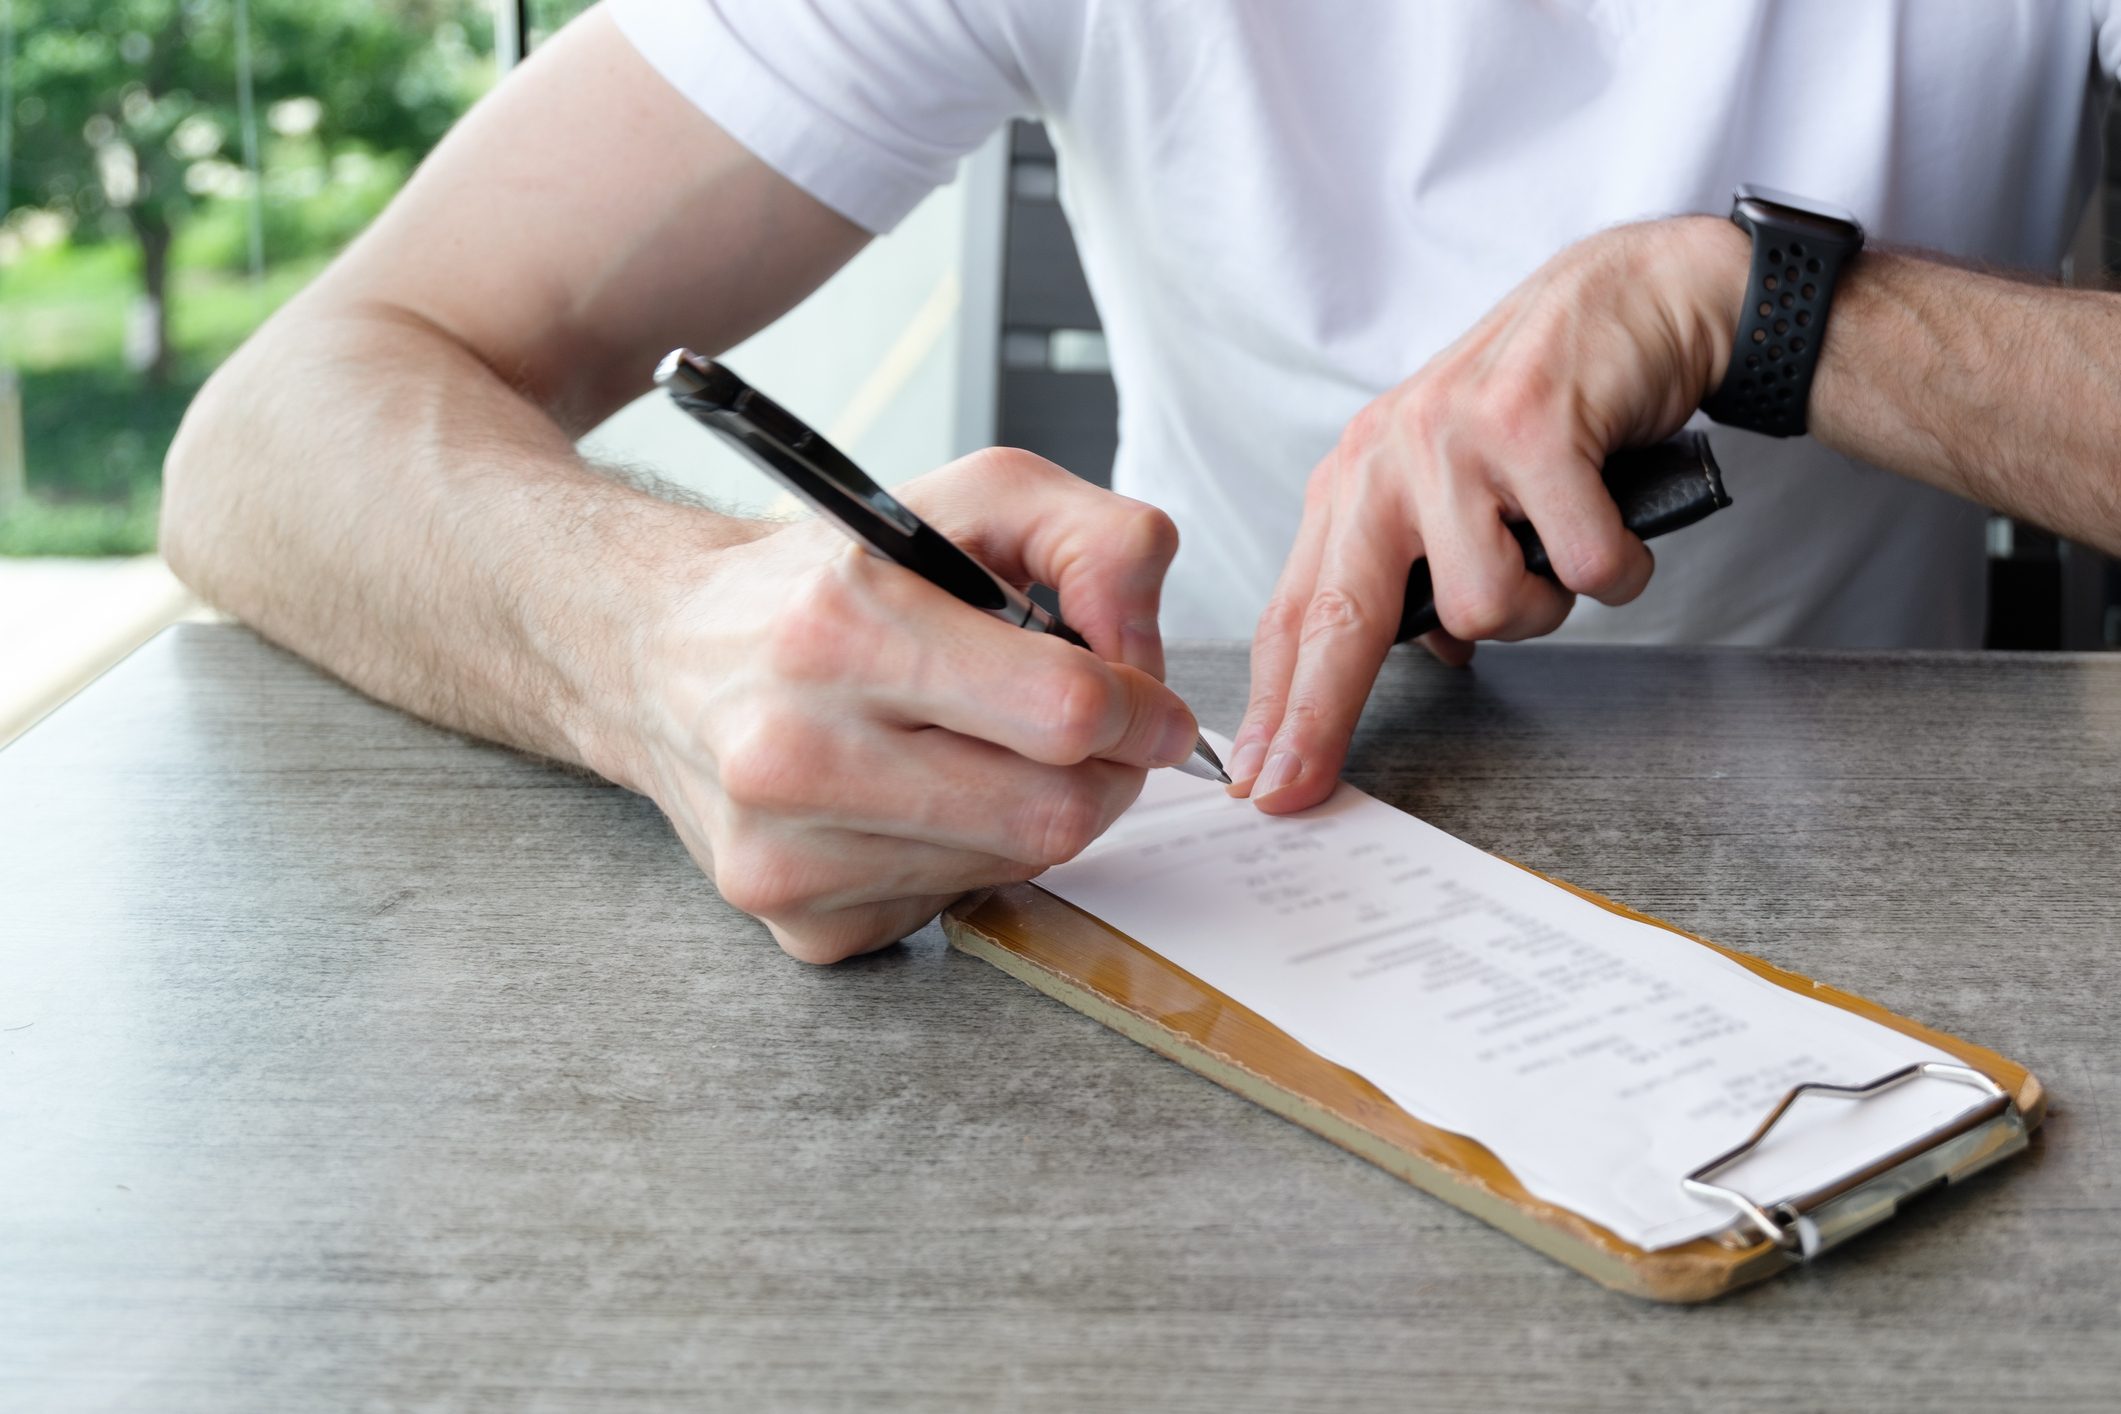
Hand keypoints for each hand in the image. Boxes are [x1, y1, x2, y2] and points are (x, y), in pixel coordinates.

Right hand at [615, 449, 1193, 962]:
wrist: (661, 652)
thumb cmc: (826, 576)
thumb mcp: (969, 497)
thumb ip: (1096, 540)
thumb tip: (1148, 660)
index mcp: (838, 625)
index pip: (1065, 710)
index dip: (1139, 707)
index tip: (1146, 703)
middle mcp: (794, 750)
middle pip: (1056, 813)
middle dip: (1106, 771)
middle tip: (1088, 735)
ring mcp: (786, 854)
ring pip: (1016, 868)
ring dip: (1035, 811)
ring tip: (983, 750)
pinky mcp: (797, 924)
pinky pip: (957, 908)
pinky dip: (970, 856)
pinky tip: (921, 800)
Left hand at [1229, 217, 1744, 811]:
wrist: (1632, 296)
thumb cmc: (1542, 401)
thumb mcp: (1454, 482)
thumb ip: (1421, 569)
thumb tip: (1428, 658)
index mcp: (1355, 480)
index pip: (1296, 610)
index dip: (1275, 704)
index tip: (1254, 777)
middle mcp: (1387, 457)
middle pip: (1339, 619)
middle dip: (1317, 716)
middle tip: (1296, 787)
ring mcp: (1455, 440)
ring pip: (1486, 608)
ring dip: (1546, 603)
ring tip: (1562, 544)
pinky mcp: (1534, 426)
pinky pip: (1581, 567)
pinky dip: (1615, 564)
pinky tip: (1612, 515)